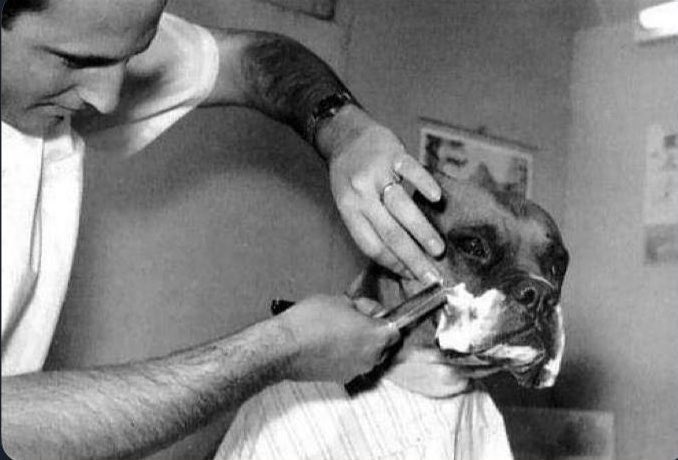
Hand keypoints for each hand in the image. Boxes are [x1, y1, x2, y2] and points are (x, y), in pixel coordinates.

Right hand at [274, 295, 399, 382]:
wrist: (284, 347)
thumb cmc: (311, 320)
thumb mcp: (340, 300)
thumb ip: (361, 307)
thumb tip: (367, 312)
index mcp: (376, 336)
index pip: (395, 329)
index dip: (383, 318)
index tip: (372, 313)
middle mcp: (371, 358)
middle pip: (383, 345)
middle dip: (373, 333)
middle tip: (354, 319)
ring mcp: (356, 371)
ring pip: (367, 356)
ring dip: (359, 345)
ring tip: (339, 332)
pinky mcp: (340, 379)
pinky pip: (351, 364)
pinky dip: (345, 356)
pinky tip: (329, 345)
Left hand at [319, 106, 444, 283]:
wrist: (345, 133)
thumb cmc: (349, 175)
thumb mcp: (348, 201)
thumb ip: (368, 224)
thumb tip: (398, 258)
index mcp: (349, 210)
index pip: (371, 245)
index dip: (393, 264)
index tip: (412, 276)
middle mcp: (361, 194)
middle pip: (389, 233)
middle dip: (412, 258)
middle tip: (431, 275)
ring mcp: (377, 174)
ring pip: (401, 208)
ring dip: (421, 231)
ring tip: (438, 249)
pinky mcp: (393, 154)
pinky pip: (411, 171)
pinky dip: (424, 185)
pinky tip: (437, 199)